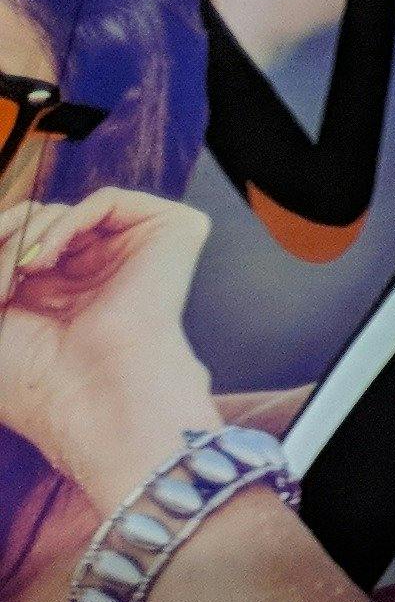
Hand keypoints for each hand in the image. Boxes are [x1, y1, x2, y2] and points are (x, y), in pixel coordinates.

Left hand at [0, 190, 220, 514]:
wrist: (94, 400)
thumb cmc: (37, 379)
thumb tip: (9, 223)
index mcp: (65, 294)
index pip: (26, 240)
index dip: (1, 242)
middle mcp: (102, 274)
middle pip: (43, 217)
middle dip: (8, 232)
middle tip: (3, 273)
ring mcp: (136, 257)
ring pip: (71, 209)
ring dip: (32, 231)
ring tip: (26, 270)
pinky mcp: (170, 239)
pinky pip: (108, 201)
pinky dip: (67, 220)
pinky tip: (49, 258)